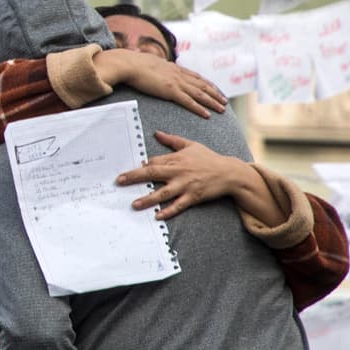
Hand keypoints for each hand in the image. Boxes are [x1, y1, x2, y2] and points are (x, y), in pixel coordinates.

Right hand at [94, 49, 225, 117]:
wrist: (129, 64)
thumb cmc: (132, 63)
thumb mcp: (146, 61)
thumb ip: (151, 64)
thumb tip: (147, 63)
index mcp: (173, 67)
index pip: (194, 76)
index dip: (205, 83)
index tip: (213, 88)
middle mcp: (178, 74)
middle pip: (201, 85)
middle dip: (214, 93)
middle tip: (224, 101)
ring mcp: (176, 82)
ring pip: (200, 93)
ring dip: (212, 101)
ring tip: (222, 108)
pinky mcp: (171, 90)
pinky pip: (189, 102)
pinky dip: (199, 108)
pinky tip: (207, 114)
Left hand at [115, 131, 237, 218]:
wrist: (229, 173)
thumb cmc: (209, 158)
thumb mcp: (191, 145)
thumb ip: (172, 140)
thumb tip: (156, 133)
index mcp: (176, 159)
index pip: (154, 161)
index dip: (141, 166)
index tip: (127, 171)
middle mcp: (179, 171)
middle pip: (153, 173)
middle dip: (135, 177)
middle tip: (119, 181)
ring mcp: (185, 185)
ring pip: (163, 193)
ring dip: (148, 199)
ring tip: (134, 204)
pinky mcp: (193, 197)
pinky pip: (178, 205)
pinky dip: (168, 211)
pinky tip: (157, 216)